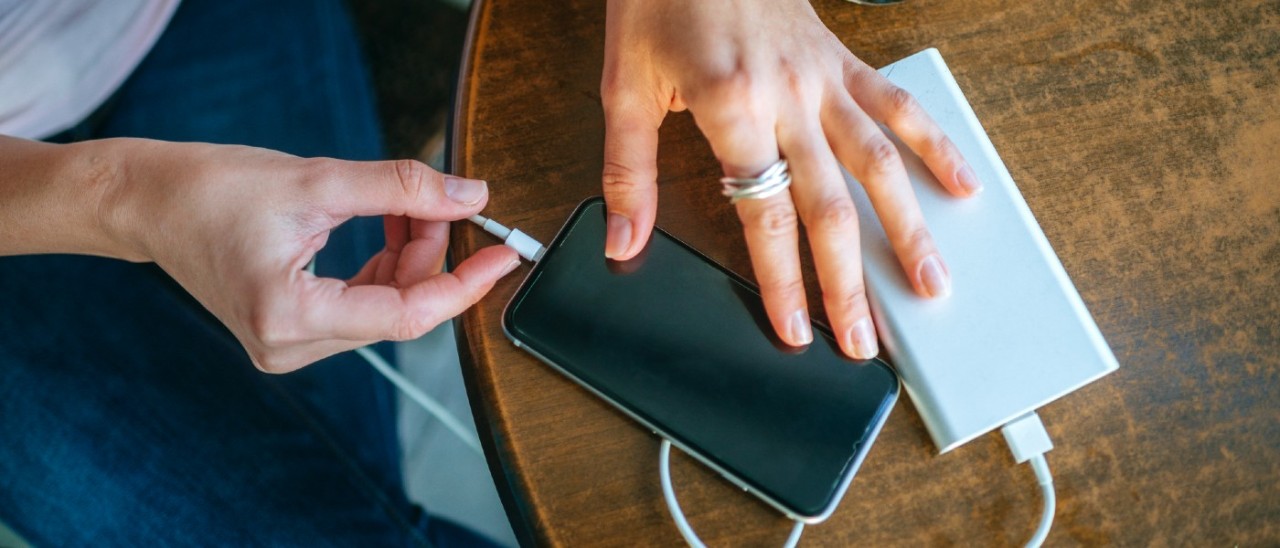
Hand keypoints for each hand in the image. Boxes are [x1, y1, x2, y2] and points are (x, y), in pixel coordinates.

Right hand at [96, 139, 518, 372]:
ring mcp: (288, 346)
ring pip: (384, 308)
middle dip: (431, 254)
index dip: (464, 285)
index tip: (503, 255)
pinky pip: (361, 307)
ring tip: (406, 205)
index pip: (406, 316)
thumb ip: (401, 189)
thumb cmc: (211, 189)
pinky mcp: (289, 333)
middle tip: (442, 201)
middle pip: (398, 310)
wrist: (148, 202)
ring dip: (409, 258)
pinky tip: (386, 227)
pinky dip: (384, 268)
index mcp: (289, 316)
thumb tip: (469, 196)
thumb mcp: (317, 179)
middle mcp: (288, 346)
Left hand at [600, 0, 979, 358]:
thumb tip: (623, 242)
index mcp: (731, 106)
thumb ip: (629, 171)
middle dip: (850, 283)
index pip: (764, 216)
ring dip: (908, 229)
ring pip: (879, 163)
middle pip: (830, 206)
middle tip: (864, 340)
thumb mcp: (625, 86)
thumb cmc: (660, 0)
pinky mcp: (842, 59)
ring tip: (930, 284)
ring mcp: (824, 78)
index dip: (783, 282)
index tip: (797, 331)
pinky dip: (934, 145)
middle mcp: (789, 97)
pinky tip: (961, 186)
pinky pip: (898, 105)